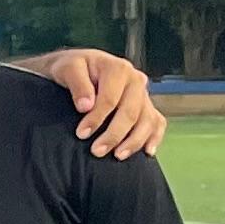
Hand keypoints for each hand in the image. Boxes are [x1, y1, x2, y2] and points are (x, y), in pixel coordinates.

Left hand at [43, 48, 163, 159]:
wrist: (79, 67)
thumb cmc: (71, 68)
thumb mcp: (67, 69)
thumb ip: (77, 84)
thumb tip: (86, 106)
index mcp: (118, 68)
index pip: (110, 99)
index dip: (97, 118)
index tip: (81, 134)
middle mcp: (135, 80)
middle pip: (131, 112)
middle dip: (114, 134)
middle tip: (97, 151)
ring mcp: (143, 93)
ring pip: (147, 120)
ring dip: (134, 141)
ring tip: (118, 156)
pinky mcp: (146, 105)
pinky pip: (157, 122)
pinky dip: (154, 137)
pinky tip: (147, 151)